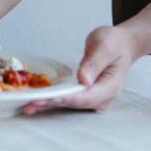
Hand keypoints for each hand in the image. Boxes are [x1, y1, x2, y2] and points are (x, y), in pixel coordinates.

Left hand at [22, 26, 138, 114]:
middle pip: (75, 104)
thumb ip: (94, 62)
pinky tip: (36, 103)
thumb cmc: (115, 43)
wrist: (122, 45)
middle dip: (52, 104)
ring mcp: (94, 99)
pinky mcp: (85, 96)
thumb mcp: (105, 46)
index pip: (85, 96)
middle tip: (30, 104)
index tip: (48, 98)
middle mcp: (103, 98)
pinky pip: (67, 99)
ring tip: (28, 107)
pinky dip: (52, 100)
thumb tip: (83, 80)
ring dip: (48, 105)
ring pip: (69, 104)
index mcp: (110, 87)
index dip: (66, 98)